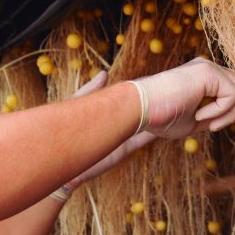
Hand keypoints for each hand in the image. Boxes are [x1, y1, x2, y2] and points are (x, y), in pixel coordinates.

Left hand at [66, 71, 156, 187]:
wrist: (63, 161)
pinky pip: (140, 141)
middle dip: (150, 103)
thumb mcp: (77, 103)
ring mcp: (120, 137)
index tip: (151, 81)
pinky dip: (151, 135)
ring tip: (171, 107)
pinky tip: (165, 127)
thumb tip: (105, 73)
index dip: (137, 90)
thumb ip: (91, 90)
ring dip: (154, 118)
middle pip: (137, 111)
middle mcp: (116, 123)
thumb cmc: (66, 129)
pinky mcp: (123, 150)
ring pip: (142, 125)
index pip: (125, 97)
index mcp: (106, 110)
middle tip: (166, 92)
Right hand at [132, 57, 234, 138]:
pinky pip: (232, 94)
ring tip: (210, 125)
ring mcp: (209, 68)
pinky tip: (200, 116)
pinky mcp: (208, 72)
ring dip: (230, 115)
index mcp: (205, 79)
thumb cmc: (161, 117)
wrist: (140, 109)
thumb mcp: (195, 121)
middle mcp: (209, 69)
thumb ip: (214, 117)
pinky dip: (221, 110)